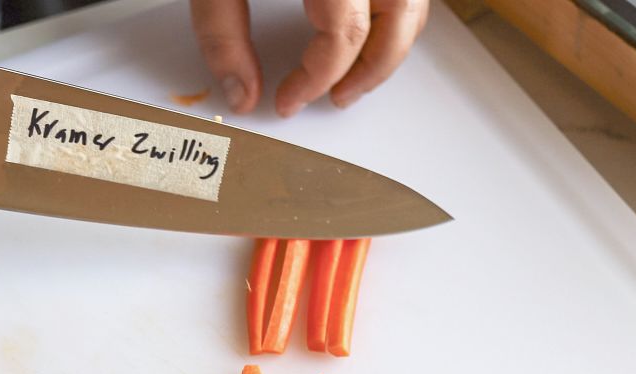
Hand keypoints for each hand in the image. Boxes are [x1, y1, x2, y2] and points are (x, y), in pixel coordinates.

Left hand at [190, 0, 427, 115]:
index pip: (344, 35)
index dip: (315, 78)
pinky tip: (365, 34)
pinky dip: (393, 16)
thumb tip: (240, 97)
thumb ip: (222, 33)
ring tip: (353, 76)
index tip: (286, 101)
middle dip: (370, 71)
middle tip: (336, 99)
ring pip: (413, 4)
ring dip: (389, 45)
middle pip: (398, 21)